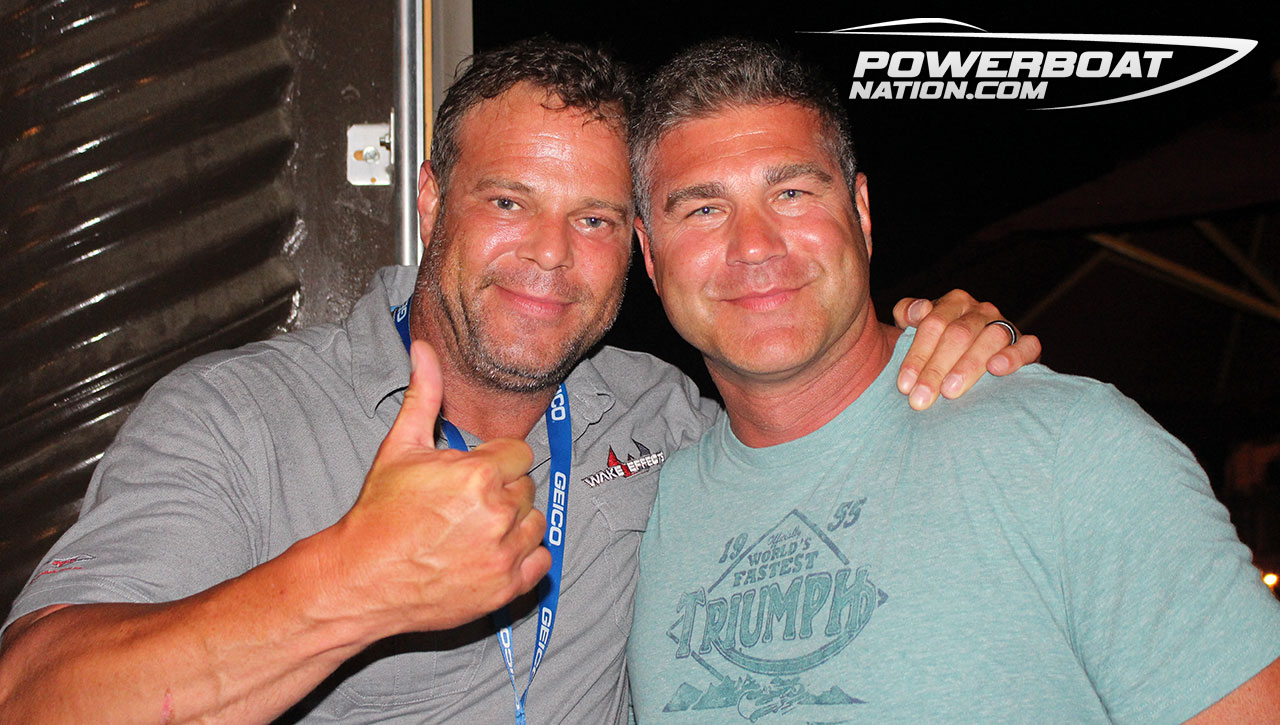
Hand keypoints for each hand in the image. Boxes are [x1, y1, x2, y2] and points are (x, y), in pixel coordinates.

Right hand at [334, 340, 550, 632]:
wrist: (361, 578)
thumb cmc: (380, 514)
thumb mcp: (400, 447)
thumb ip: (424, 395)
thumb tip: (424, 348)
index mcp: (479, 475)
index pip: (518, 454)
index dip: (493, 462)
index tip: (469, 476)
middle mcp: (498, 514)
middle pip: (526, 487)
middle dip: (501, 491)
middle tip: (463, 506)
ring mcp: (504, 554)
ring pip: (535, 522)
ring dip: (513, 524)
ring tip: (473, 529)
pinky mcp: (506, 588)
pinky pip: (540, 561)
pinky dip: (523, 557)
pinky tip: (490, 553)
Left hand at [892, 290, 1041, 409]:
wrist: (968, 362)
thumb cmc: (937, 346)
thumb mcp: (915, 328)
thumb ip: (907, 313)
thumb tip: (917, 310)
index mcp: (953, 303)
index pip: (932, 324)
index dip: (917, 355)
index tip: (904, 385)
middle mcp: (980, 311)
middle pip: (958, 335)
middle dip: (936, 369)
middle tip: (921, 399)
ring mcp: (1005, 325)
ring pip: (990, 339)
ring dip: (968, 366)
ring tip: (950, 392)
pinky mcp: (1027, 345)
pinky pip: (1027, 346)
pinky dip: (1013, 357)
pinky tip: (996, 370)